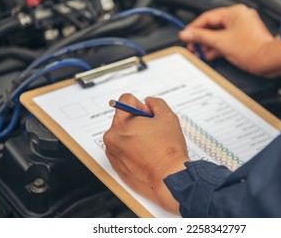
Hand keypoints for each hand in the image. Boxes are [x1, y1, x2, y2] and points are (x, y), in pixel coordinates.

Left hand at [103, 94, 189, 214]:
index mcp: (121, 123)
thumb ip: (156, 103)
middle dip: (137, 121)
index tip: (149, 116)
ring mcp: (112, 153)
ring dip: (134, 136)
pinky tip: (146, 156)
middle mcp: (112, 137)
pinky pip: (122, 151)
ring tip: (151, 146)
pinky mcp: (116, 166)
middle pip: (123, 118)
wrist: (168, 179)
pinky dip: (132, 150)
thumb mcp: (167, 117)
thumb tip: (149, 102)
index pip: (125, 100)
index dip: (141, 105)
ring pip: (123, 135)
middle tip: (153, 132)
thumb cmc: (168, 151)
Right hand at [179, 4, 280, 77]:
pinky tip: (210, 54)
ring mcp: (242, 27)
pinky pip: (226, 39)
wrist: (269, 60)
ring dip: (208, 44)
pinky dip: (217, 46)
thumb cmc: (252, 49)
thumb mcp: (220, 42)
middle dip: (201, 38)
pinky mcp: (244, 37)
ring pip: (219, 33)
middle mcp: (239, 17)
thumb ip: (201, 37)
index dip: (194, 27)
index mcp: (234, 12)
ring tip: (200, 52)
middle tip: (192, 46)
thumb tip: (187, 33)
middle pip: (212, 26)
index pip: (207, 17)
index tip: (185, 35)